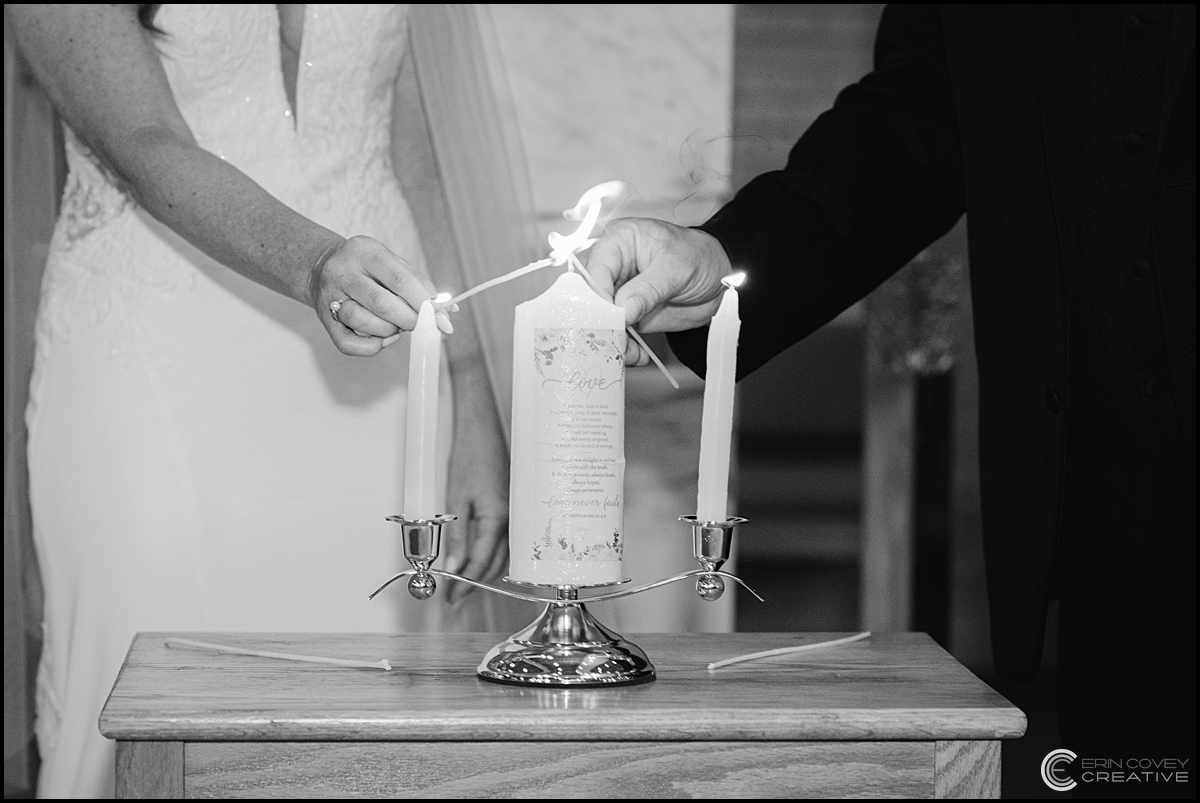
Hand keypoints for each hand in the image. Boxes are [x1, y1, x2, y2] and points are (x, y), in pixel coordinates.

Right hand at [310, 235, 451, 356]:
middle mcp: (343, 272)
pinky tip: (381, 337)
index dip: (424, 302)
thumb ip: (420, 284)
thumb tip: (448, 309)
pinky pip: (348, 344)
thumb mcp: (392, 263)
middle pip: (382, 303)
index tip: (442, 318)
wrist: (321, 266)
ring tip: (396, 325)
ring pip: (363, 323)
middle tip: (421, 325)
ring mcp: (330, 296)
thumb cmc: (366, 267)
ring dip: (389, 331)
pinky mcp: (324, 319)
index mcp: (365, 252)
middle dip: (410, 320)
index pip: (399, 279)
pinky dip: (372, 347)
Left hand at [442, 370, 509, 603]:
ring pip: (504, 555)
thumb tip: (452, 569)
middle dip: (474, 584)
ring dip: (485, 571)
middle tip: (455, 597)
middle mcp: (512, 519)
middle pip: (494, 564)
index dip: (464, 584)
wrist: (481, 428)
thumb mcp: (455, 500)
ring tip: (466, 583)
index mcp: (496, 518)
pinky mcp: (515, 506)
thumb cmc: (468, 456)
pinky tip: (483, 558)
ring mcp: (517, 513)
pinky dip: (494, 555)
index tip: (450, 598)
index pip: (479, 563)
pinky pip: (508, 540)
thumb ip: (456, 537)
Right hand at [584, 218, 733, 363]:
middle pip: (591, 297)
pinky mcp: (627, 313)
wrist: (720, 280)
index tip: (610, 318)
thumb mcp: (676, 268)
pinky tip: (635, 355)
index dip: (599, 295)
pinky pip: (617, 332)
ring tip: (629, 353)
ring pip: (601, 319)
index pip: (597, 269)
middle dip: (602, 322)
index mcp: (619, 241)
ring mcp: (619, 291)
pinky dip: (623, 346)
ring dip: (612, 339)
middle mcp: (613, 265)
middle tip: (614, 341)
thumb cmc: (700, 257)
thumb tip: (623, 309)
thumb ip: (647, 289)